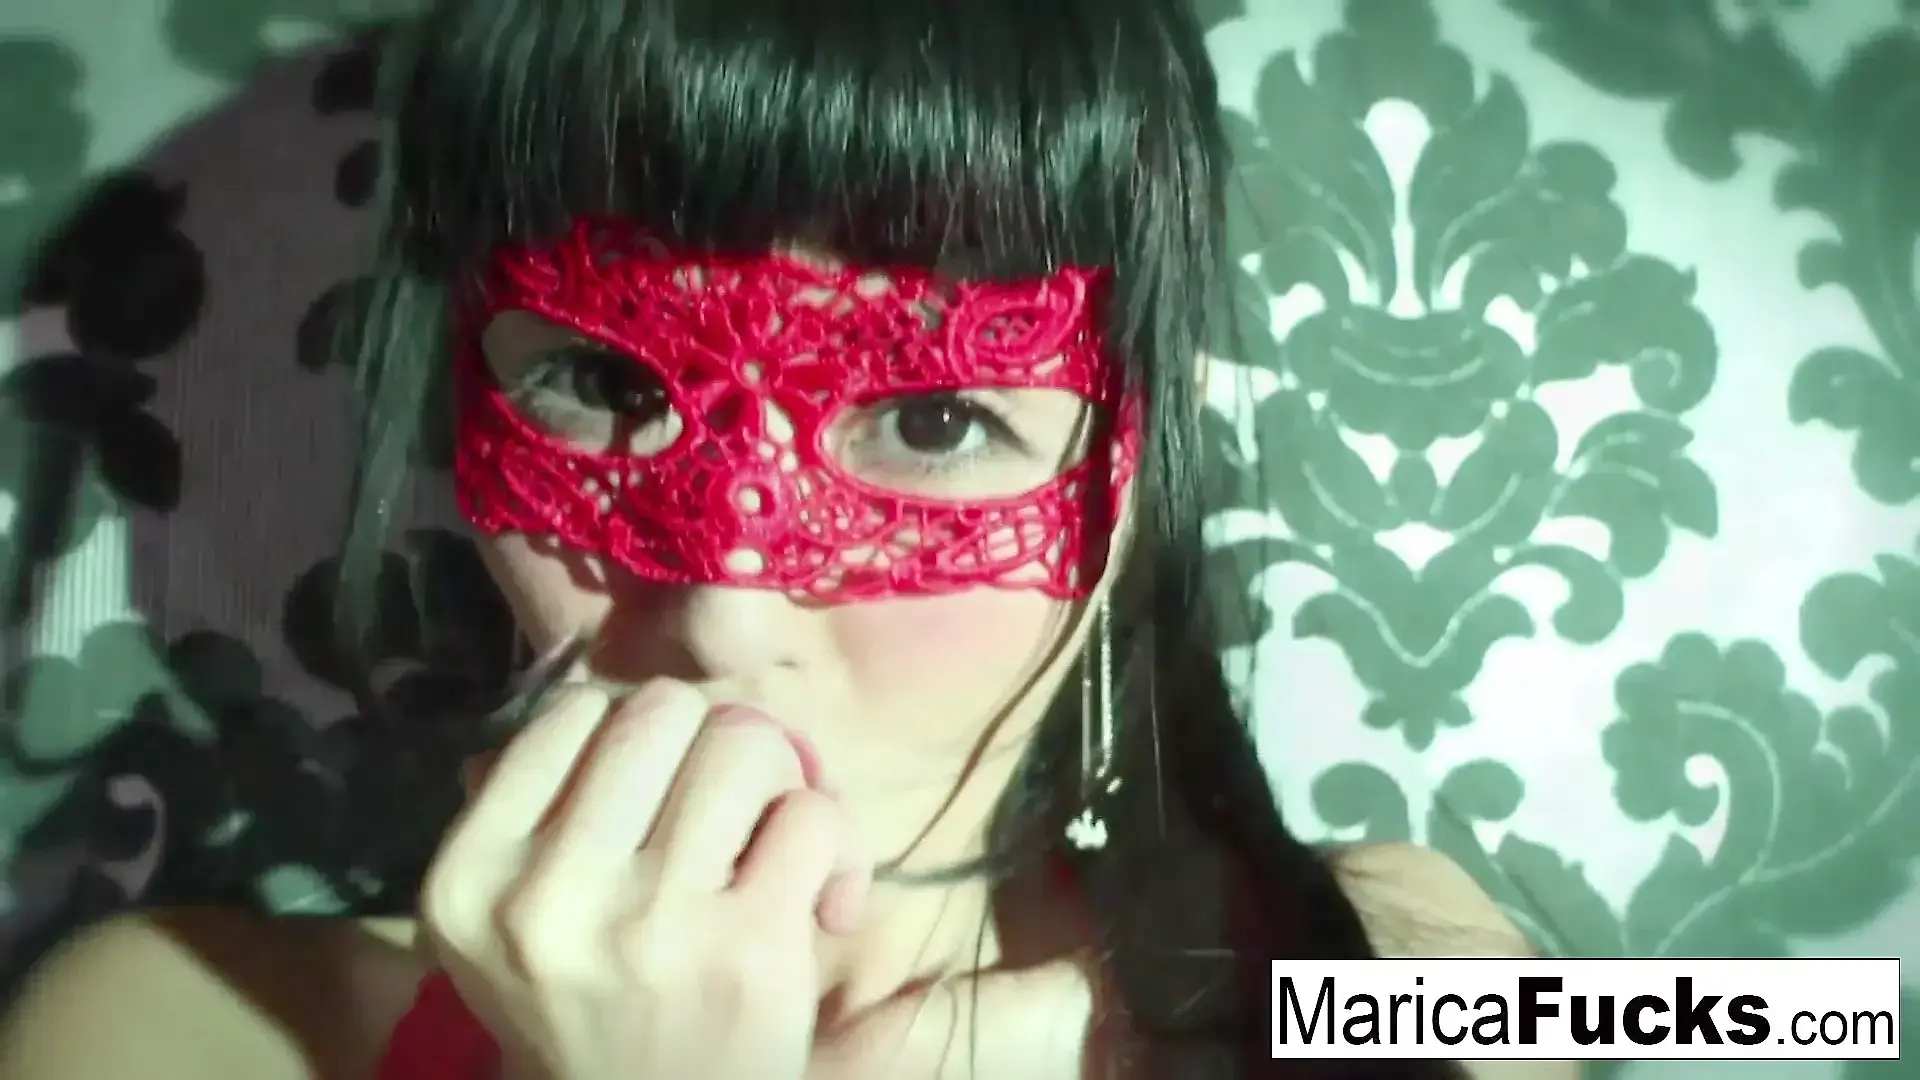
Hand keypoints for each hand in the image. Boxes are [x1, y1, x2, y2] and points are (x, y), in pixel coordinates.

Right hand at [419, 681, 871, 1079]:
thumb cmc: (596, 1018)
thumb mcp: (513, 929)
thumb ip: (529, 817)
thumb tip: (592, 709)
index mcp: (469, 877)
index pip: (573, 713)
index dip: (636, 738)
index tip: (662, 798)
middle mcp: (545, 894)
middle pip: (664, 710)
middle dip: (712, 746)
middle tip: (728, 817)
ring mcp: (648, 920)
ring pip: (746, 744)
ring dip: (779, 788)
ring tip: (773, 853)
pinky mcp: (745, 948)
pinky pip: (813, 816)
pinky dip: (836, 848)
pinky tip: (820, 905)